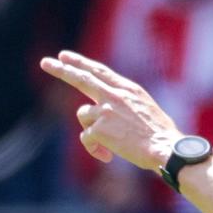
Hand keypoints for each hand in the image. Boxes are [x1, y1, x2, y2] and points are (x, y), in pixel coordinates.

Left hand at [39, 51, 180, 171]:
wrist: (167, 150)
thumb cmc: (163, 137)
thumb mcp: (147, 111)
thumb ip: (125, 106)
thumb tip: (104, 113)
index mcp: (129, 90)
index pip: (100, 72)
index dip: (81, 63)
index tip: (65, 56)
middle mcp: (115, 95)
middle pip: (81, 78)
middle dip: (61, 70)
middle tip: (46, 63)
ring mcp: (105, 110)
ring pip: (84, 116)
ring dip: (92, 131)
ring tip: (108, 146)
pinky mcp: (100, 128)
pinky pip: (87, 137)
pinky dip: (94, 148)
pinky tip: (107, 156)